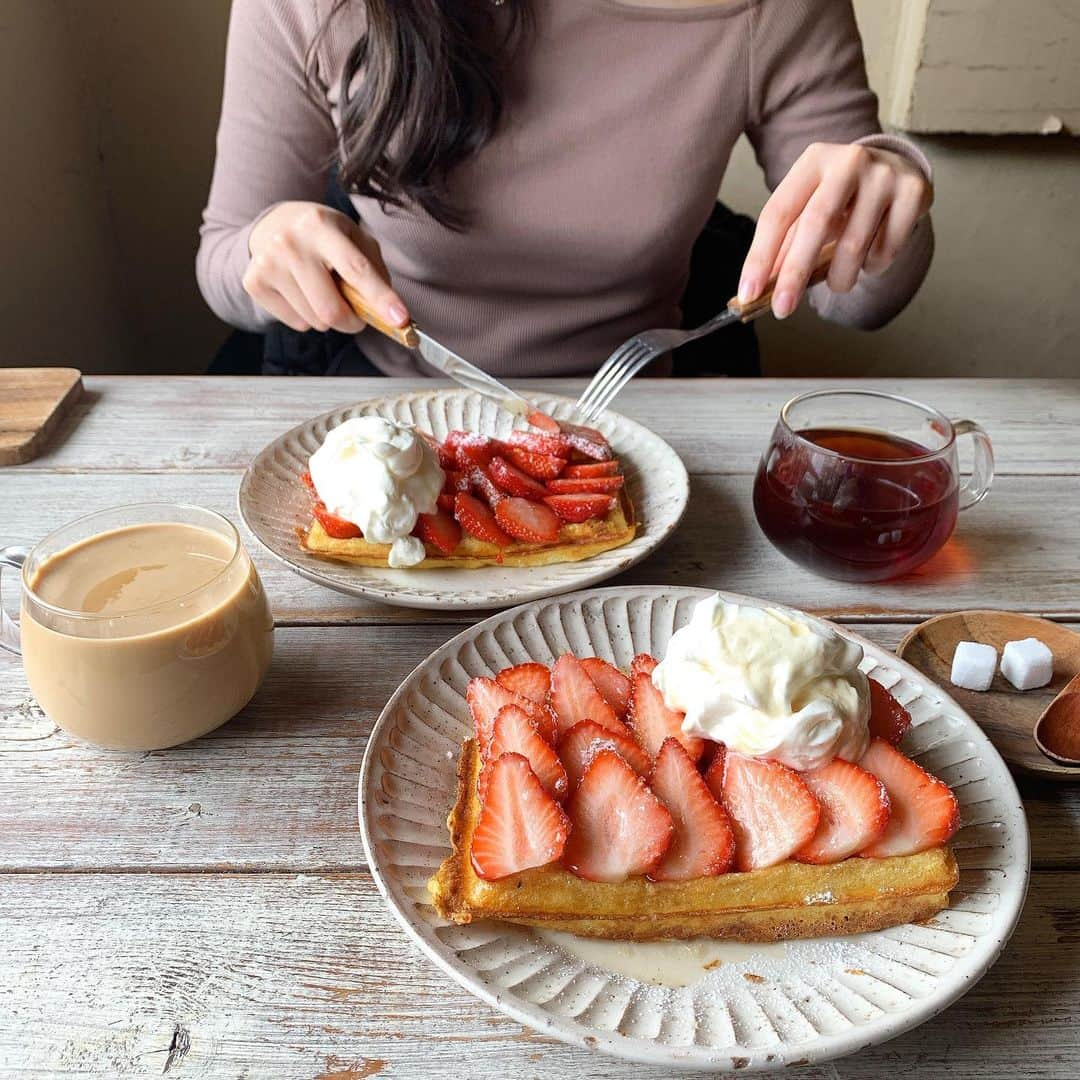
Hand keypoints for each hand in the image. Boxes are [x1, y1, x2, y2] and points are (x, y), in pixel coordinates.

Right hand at [244, 202, 407, 332]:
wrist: (272, 224)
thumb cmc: (323, 236)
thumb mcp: (353, 238)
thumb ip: (374, 271)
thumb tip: (388, 312)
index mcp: (321, 225)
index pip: (356, 270)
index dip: (381, 298)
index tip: (400, 319)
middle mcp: (290, 242)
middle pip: (332, 309)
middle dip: (352, 322)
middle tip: (355, 314)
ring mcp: (268, 263)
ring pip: (315, 321)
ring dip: (327, 317)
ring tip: (321, 291)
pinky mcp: (254, 282)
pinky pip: (297, 323)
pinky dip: (307, 317)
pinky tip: (301, 293)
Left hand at [738, 142, 932, 318]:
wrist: (896, 170)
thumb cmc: (841, 198)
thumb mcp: (808, 209)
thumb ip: (784, 245)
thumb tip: (758, 290)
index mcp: (813, 161)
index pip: (778, 212)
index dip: (760, 256)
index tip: (748, 293)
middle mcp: (849, 160)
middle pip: (816, 224)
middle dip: (795, 274)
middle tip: (782, 309)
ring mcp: (885, 174)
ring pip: (853, 245)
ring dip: (840, 277)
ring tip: (839, 280)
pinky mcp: (914, 192)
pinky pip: (886, 250)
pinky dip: (872, 267)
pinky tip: (870, 257)